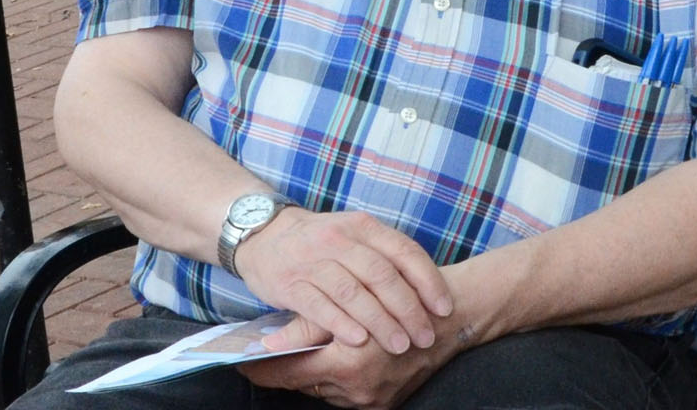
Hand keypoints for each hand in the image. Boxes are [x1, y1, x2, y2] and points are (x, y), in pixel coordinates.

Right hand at [237, 209, 451, 355]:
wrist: (265, 234)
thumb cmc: (321, 242)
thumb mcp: (355, 236)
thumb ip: (385, 256)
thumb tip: (427, 290)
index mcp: (363, 226)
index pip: (403, 251)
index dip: (427, 281)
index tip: (444, 308)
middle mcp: (339, 239)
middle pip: (382, 275)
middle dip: (408, 309)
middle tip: (425, 336)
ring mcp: (313, 260)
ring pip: (353, 292)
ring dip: (380, 321)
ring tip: (400, 345)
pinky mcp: (290, 283)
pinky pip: (319, 304)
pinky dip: (340, 323)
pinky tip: (359, 341)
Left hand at [242, 320, 464, 409]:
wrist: (456, 316)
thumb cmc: (405, 296)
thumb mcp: (354, 301)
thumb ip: (308, 324)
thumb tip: (268, 341)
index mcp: (348, 365)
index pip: (287, 375)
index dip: (260, 368)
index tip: (240, 362)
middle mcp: (358, 391)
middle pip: (304, 385)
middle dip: (288, 367)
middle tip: (268, 352)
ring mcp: (373, 402)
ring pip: (324, 390)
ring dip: (315, 371)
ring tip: (306, 350)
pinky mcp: (384, 405)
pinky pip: (346, 394)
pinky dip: (338, 377)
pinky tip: (337, 357)